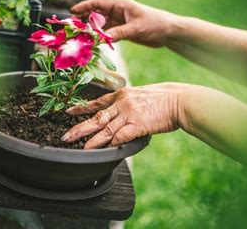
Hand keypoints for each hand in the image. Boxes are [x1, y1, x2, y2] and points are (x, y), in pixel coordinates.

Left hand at [61, 83, 186, 148]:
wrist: (180, 100)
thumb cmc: (164, 98)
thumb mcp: (140, 94)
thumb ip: (127, 102)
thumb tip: (118, 111)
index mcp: (121, 94)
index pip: (96, 102)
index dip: (81, 109)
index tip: (68, 113)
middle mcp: (122, 103)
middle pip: (96, 117)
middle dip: (79, 127)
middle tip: (66, 136)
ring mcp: (129, 113)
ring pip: (105, 129)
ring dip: (92, 140)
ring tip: (81, 148)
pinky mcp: (138, 124)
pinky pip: (120, 136)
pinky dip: (111, 144)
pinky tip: (103, 151)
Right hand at [70, 0, 179, 46]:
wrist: (169, 32)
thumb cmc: (156, 24)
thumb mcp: (136, 29)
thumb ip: (119, 33)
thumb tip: (102, 39)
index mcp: (122, 6)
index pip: (99, 3)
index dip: (85, 6)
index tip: (73, 11)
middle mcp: (119, 12)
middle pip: (97, 14)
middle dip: (84, 19)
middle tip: (72, 26)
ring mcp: (121, 22)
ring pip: (101, 25)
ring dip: (91, 30)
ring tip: (80, 36)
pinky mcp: (123, 31)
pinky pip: (108, 33)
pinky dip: (100, 37)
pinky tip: (93, 42)